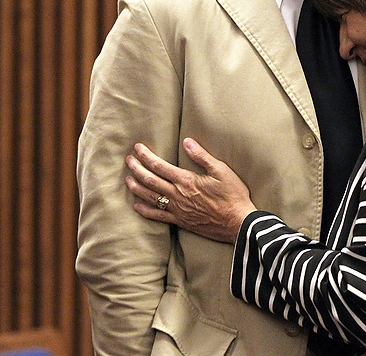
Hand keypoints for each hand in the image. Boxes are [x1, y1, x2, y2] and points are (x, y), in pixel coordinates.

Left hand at [125, 137, 256, 243]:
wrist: (238, 223)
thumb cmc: (233, 195)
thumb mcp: (221, 170)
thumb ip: (202, 156)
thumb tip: (187, 141)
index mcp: (186, 180)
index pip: (159, 166)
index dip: (146, 156)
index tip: (137, 148)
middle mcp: (178, 195)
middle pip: (150, 180)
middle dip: (137, 169)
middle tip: (128, 160)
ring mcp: (178, 210)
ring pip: (150, 197)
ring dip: (137, 187)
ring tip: (127, 179)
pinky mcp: (181, 221)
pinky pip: (158, 216)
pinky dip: (145, 211)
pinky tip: (137, 206)